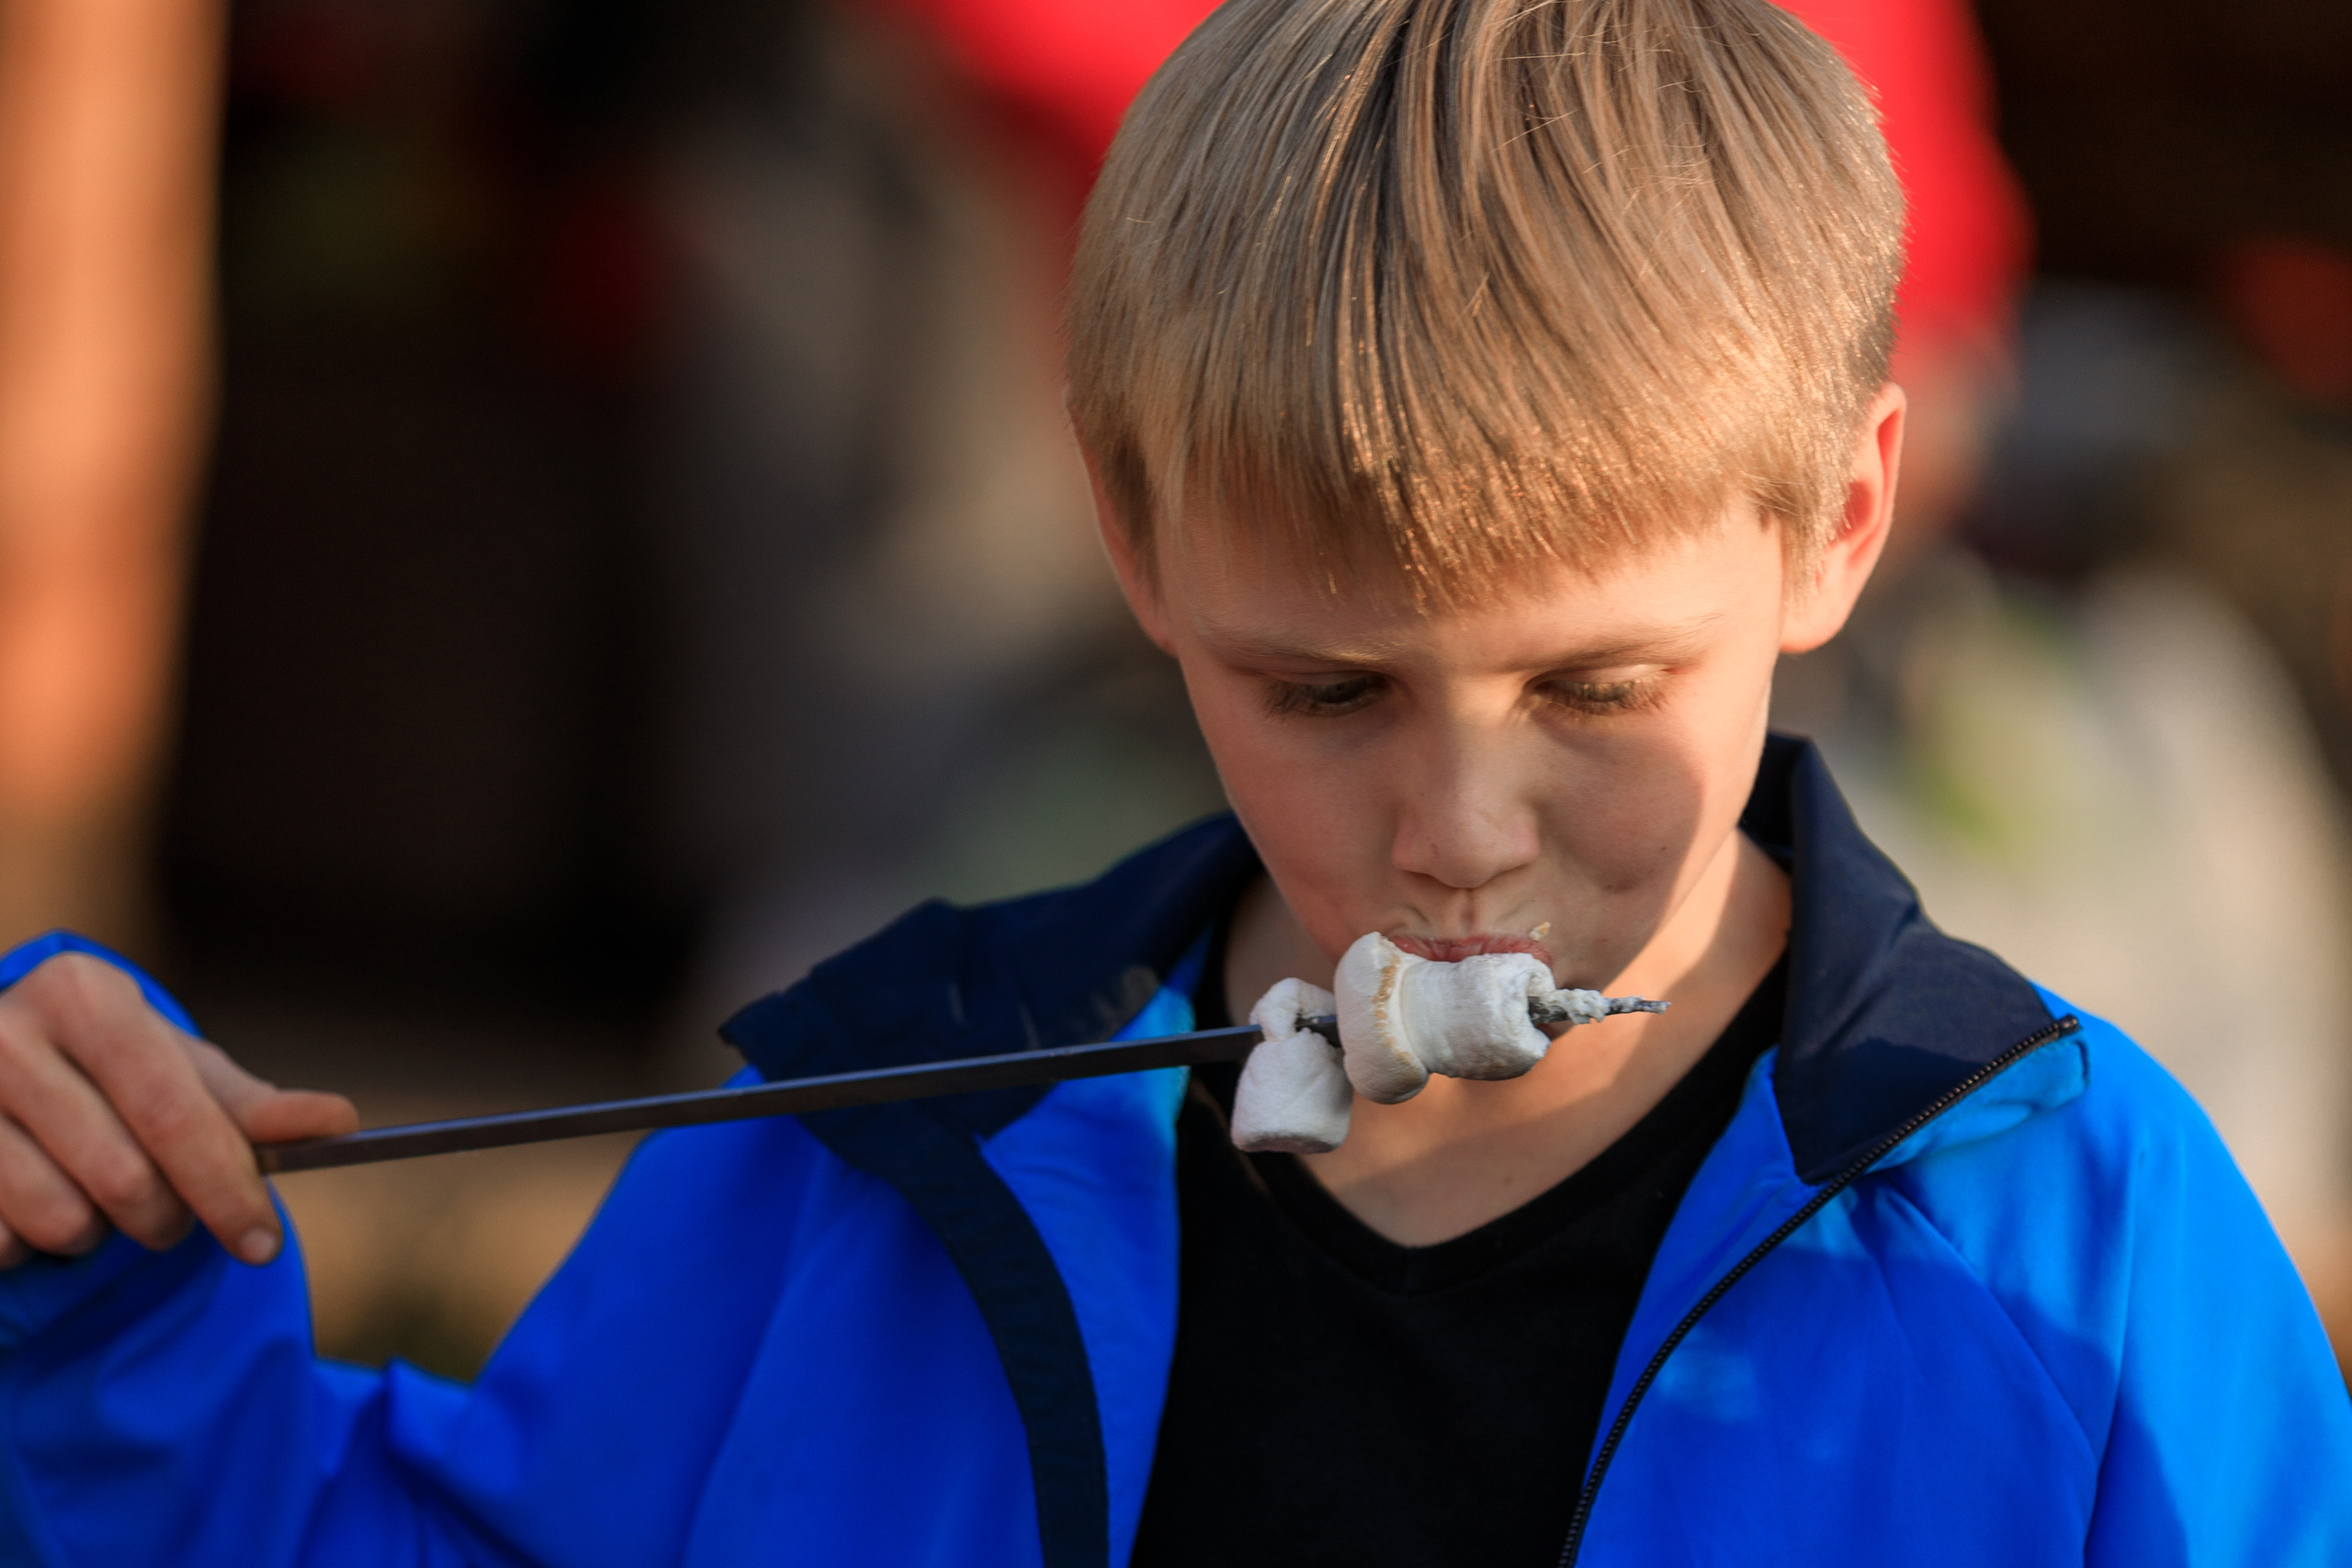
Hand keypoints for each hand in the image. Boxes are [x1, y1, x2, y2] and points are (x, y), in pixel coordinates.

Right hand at [0, 953, 356, 1267]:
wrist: (1, 1067)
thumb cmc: (107, 1074)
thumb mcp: (179, 1074)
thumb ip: (253, 1107)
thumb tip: (340, 1123)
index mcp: (83, 995)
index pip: (173, 1109)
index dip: (226, 1185)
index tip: (263, 1243)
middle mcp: (5, 1033)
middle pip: (123, 1175)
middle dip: (165, 1218)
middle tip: (167, 1219)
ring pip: (60, 1218)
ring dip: (95, 1233)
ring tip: (92, 1198)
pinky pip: (1, 1242)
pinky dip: (29, 1243)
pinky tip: (29, 1202)